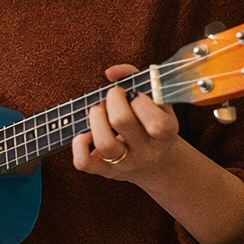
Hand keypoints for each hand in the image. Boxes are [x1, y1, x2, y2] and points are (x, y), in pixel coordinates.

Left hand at [73, 64, 182, 181]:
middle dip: (112, 100)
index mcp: (165, 135)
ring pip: (104, 143)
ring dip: (95, 118)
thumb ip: (136, 78)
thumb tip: (111, 72)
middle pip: (123, 122)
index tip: (133, 93)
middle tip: (112, 96)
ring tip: (98, 110)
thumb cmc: (152, 124)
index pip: (157, 123)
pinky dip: (78, 144)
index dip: (140, 102)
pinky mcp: (104, 171)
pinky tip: (85, 132)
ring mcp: (125, 164)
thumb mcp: (157, 103)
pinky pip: (84, 162)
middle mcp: (147, 152)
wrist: (156, 164)